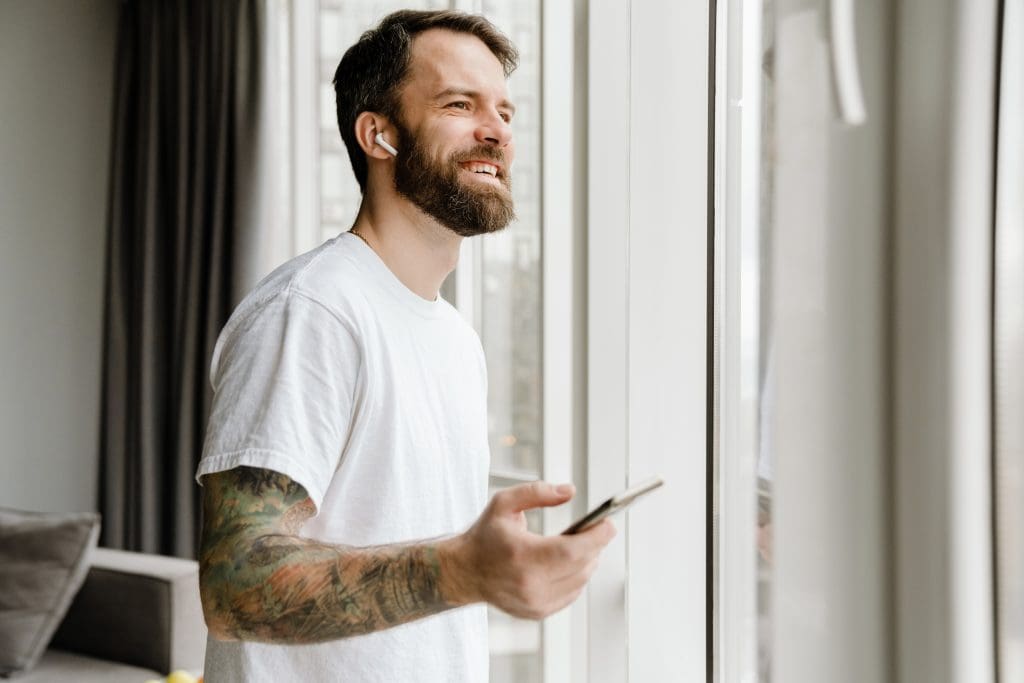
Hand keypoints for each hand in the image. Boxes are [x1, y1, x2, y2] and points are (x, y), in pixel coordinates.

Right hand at [439, 482, 615, 618]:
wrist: (465, 572)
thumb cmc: (486, 535)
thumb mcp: (504, 503)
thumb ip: (537, 492)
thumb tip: (570, 491)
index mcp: (522, 556)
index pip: (573, 551)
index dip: (597, 537)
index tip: (608, 524)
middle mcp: (529, 584)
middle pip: (582, 566)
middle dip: (595, 545)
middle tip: (598, 529)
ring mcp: (535, 603)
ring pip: (580, 581)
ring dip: (588, 560)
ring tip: (583, 544)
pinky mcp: (538, 612)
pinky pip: (572, 593)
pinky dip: (578, 576)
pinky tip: (571, 562)